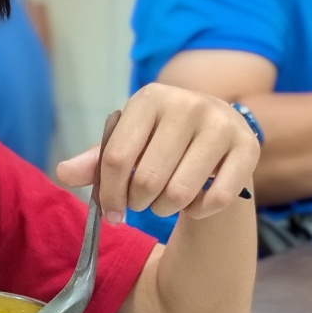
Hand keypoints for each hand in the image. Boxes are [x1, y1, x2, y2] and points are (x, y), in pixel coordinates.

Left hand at [57, 84, 259, 222]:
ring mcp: (221, 124)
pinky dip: (200, 212)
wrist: (217, 131)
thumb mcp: (127, 143)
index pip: (115, 159)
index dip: (108, 195)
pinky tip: (196, 203)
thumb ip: (96, 161)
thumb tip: (62, 173)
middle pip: (146, 180)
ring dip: (166, 209)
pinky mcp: (248, 147)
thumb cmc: (161, 141)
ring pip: (179, 193)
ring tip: (165, 201)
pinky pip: (216, 199)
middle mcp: (188, 104)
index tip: (110, 213)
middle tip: (143, 202)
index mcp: (150, 98)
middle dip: (138, 203)